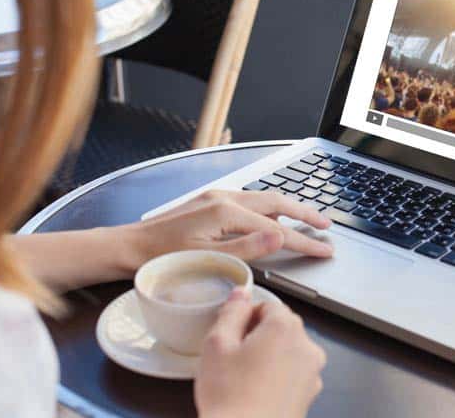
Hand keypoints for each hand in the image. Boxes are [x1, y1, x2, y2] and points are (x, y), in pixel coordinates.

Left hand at [122, 190, 333, 270]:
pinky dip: (268, 209)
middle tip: (326, 226)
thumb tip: (281, 234)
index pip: (277, 228)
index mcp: (226, 211)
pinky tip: (272, 219)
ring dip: (288, 209)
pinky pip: (249, 202)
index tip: (325, 249)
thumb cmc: (162, 257)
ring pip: (264, 199)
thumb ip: (248, 248)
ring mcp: (216, 197)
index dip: (304, 240)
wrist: (128, 246)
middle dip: (304, 213)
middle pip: (276, 201)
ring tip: (307, 220)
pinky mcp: (210, 202)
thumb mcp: (208, 258)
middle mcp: (224, 197)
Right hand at [195, 288, 325, 417]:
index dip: (246, 318)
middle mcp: (306, 346)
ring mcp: (311, 372)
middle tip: (233, 357)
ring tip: (244, 378)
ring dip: (269, 357)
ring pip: (287, 351)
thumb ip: (231, 311)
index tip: (232, 335)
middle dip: (258, 336)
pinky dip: (278, 377)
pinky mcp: (310, 394)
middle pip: (281, 327)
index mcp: (285, 327)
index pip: (268, 305)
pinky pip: (293, 374)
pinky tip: (256, 392)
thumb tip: (241, 294)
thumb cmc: (230, 398)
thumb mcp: (217, 344)